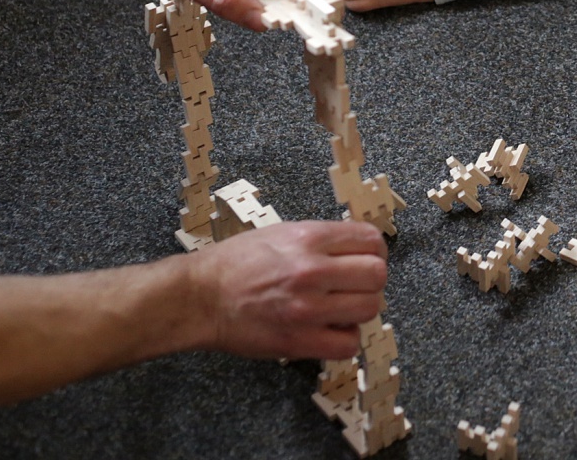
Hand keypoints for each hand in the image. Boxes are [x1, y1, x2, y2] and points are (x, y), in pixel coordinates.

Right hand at [187, 221, 387, 360]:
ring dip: (360, 309)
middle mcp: (311, 270)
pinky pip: (348, 344)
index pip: (371, 239)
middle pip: (377, 274)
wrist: (199, 297)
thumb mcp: (282, 233)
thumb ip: (323, 239)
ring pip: (369, 308)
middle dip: (370, 280)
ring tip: (341, 308)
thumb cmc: (236, 262)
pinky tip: (330, 330)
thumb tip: (358, 247)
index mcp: (309, 238)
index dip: (374, 250)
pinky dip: (345, 339)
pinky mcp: (298, 341)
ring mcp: (306, 307)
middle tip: (354, 286)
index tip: (366, 258)